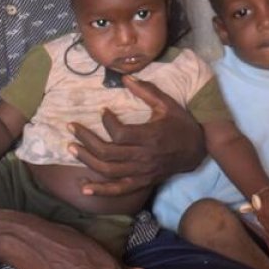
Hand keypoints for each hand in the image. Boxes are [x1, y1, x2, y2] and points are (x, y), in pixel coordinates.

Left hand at [68, 75, 205, 196]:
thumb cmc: (181, 125)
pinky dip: (101, 190)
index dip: (106, 122)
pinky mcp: (142, 181)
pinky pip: (119, 189)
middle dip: (86, 139)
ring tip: (71, 148)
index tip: (103, 111)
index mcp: (150, 136)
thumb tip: (125, 78)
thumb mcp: (167, 104)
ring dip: (87, 160)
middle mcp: (144, 157)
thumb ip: (146, 91)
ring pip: (108, 170)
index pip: (119, 134)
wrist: (197, 151)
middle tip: (71, 127)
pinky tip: (84, 187)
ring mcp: (142, 172)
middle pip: (108, 153)